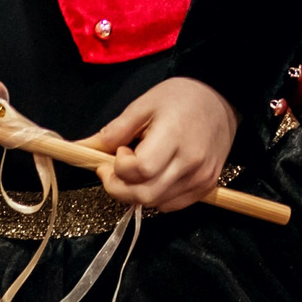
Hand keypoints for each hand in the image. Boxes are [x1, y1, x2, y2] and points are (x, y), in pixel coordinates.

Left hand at [82, 78, 237, 211]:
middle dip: (119, 188)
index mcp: (174, 137)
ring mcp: (201, 177)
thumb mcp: (143, 105)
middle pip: (144, 195)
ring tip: (139, 169)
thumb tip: (79, 149)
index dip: (119, 168)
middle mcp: (190, 163)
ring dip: (136, 193)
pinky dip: (156, 197)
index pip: (139, 171)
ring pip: (156, 204)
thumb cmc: (180, 97)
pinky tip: (155, 177)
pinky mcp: (208, 185)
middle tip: (114, 169)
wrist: (222, 97)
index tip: (118, 152)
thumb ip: (112, 132)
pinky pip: (173, 205)